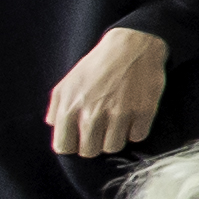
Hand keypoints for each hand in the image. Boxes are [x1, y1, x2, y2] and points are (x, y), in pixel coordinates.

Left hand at [45, 26, 170, 157]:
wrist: (131, 46)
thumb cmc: (98, 65)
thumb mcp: (67, 82)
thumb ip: (56, 109)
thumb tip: (55, 127)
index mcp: (70, 107)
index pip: (64, 147)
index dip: (73, 144)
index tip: (80, 137)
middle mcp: (93, 114)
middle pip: (90, 151)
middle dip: (94, 143)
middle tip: (101, 130)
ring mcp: (119, 114)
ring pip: (113, 147)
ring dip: (115, 138)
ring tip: (117, 123)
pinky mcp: (143, 112)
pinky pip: (137, 137)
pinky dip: (135, 130)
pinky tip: (133, 117)